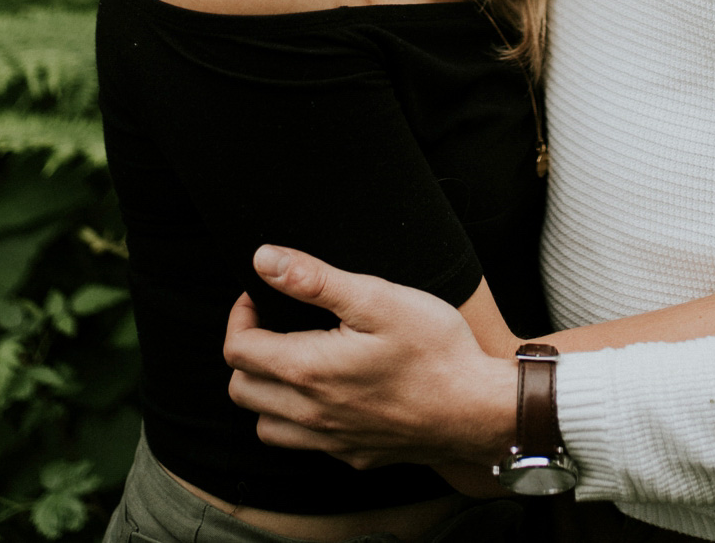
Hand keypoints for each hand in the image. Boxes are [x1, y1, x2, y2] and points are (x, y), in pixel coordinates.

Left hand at [224, 246, 517, 469]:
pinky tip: (326, 393)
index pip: (238, 349)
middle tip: (274, 321)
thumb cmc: (433, 348)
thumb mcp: (376, 297)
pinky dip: (298, 419)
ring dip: (265, 390)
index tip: (263, 293)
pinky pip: (304, 444)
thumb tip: (264, 260)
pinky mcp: (354, 454)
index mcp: (308, 370)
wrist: (476, 408)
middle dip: (247, 350)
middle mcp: (310, 414)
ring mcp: (331, 440)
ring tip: (293, 357)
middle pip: (241, 389)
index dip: (241, 314)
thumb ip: (314, 279)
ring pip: (265, 425)